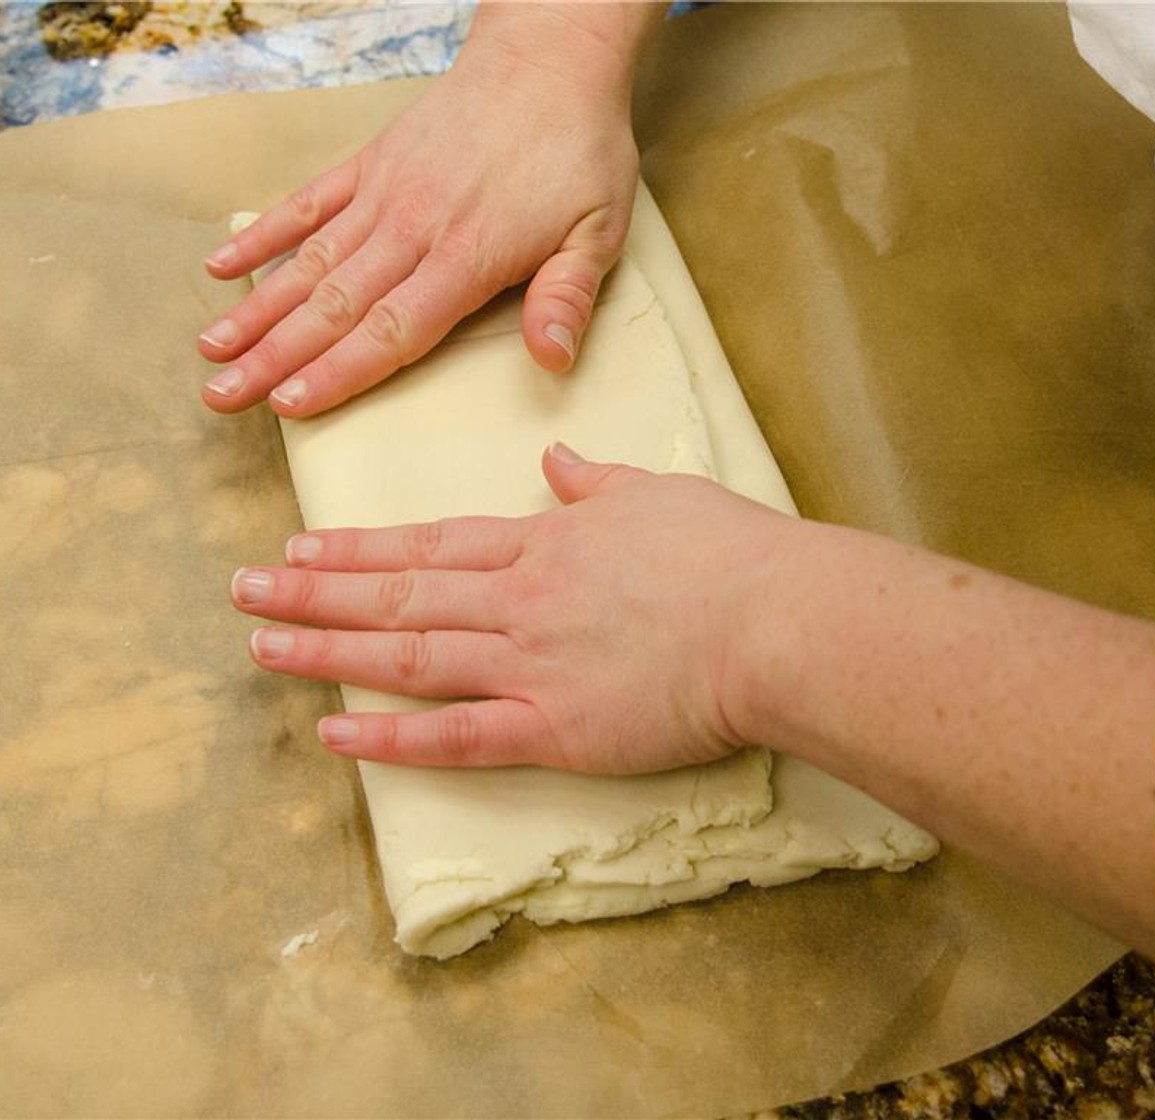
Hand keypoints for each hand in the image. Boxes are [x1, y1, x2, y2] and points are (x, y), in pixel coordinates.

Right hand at [198, 6, 652, 416]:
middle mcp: (413, 227)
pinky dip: (263, 233)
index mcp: (468, 255)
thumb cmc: (578, 152)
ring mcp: (384, 192)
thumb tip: (552, 359)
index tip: (289, 405)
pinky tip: (223, 266)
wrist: (548, 60)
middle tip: (222, 396)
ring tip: (210, 348)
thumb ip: (567, 297)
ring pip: (308, 260)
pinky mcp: (370, 163)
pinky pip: (306, 203)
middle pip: (334, 306)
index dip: (338, 371)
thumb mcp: (599, 231)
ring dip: (257, 308)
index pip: (392, 329)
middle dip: (274, 356)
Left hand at [229, 445, 798, 770]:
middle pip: (398, 593)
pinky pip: (456, 737)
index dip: (358, 547)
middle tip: (243, 591)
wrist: (777, 620)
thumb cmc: (731, 554)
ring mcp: (529, 664)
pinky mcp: (554, 729)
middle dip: (313, 592)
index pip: (431, 542)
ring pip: (407, 655)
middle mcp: (518, 600)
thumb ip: (597, 482)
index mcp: (545, 544)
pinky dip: (391, 736)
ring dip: (328, 650)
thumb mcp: (659, 494)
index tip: (301, 546)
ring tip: (262, 648)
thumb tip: (558, 460)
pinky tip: (335, 730)